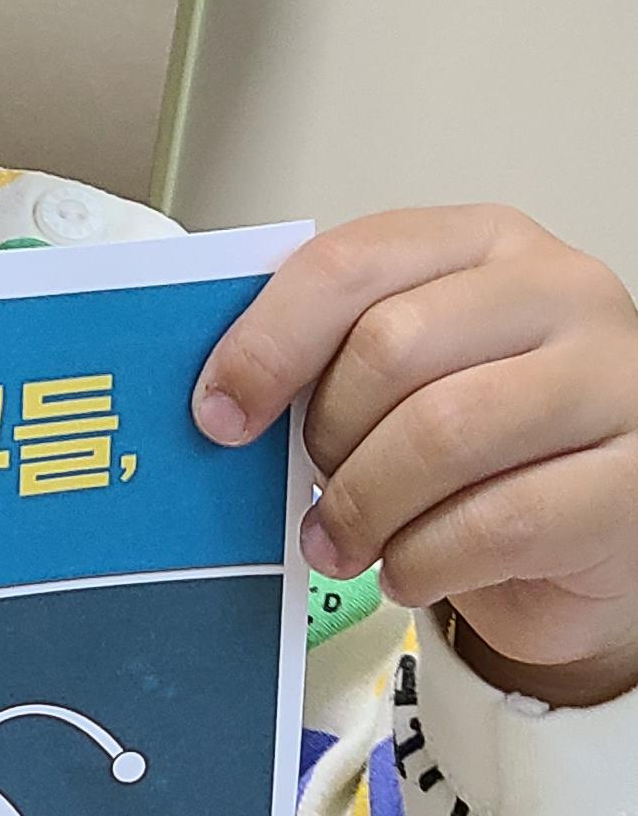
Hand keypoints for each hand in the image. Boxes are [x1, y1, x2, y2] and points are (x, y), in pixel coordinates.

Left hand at [194, 207, 637, 704]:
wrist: (587, 538)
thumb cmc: (489, 450)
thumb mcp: (409, 378)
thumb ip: (334, 360)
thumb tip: (223, 398)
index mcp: (486, 245)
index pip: (354, 262)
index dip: (267, 342)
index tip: (218, 412)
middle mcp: (561, 295)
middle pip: (391, 347)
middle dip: (326, 436)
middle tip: (311, 488)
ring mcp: (611, 385)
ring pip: (442, 434)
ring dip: (364, 508)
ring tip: (341, 543)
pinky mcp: (629, 485)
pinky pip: (494, 523)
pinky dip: (422, 562)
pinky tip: (409, 570)